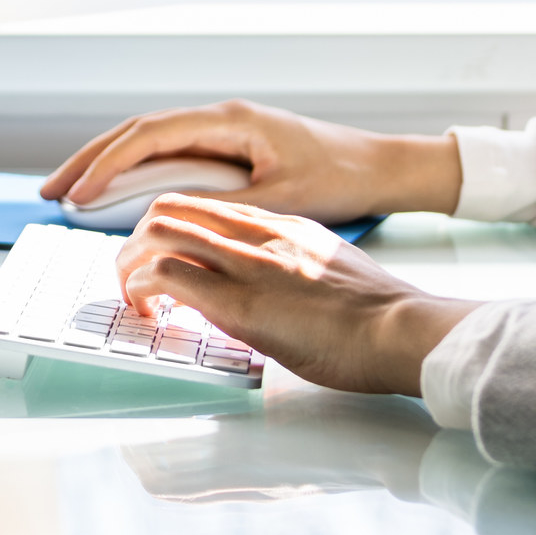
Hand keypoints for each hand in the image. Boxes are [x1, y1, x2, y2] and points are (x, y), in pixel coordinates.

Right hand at [41, 100, 462, 222]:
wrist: (380, 167)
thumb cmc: (340, 179)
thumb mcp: (278, 198)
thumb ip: (221, 202)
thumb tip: (165, 215)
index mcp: (229, 120)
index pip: (150, 136)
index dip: (108, 164)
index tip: (78, 194)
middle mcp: (219, 116)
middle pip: (137, 132)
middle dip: (89, 160)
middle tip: (49, 191)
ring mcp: (221, 127)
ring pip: (148, 140)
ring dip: (106, 163)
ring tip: (69, 192)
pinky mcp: (228, 143)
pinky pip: (167, 152)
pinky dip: (135, 169)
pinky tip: (115, 190)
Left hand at [117, 195, 478, 396]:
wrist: (404, 328)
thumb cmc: (378, 314)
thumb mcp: (329, 268)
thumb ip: (291, 266)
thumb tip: (265, 288)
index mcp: (281, 223)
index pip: (204, 205)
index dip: (169, 228)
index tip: (161, 257)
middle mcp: (258, 232)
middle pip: (170, 206)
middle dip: (136, 239)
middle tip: (133, 275)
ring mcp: (247, 263)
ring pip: (159, 231)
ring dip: (131, 263)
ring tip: (134, 296)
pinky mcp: (240, 302)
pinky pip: (169, 274)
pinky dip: (145, 289)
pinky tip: (151, 311)